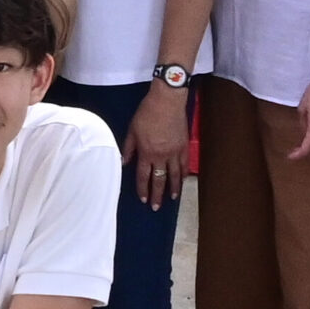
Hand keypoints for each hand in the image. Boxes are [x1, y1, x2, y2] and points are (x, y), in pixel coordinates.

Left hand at [124, 85, 190, 206]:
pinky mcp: (185, 146)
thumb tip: (124, 162)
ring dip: (173, 188)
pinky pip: (185, 165)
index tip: (143, 199)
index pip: (143, 175)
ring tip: (172, 198)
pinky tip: (183, 181)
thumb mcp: (132, 130)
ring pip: (175, 175)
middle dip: (157, 194)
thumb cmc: (146, 113)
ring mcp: (175, 152)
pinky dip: (184, 174)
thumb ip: (128, 148)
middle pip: (159, 180)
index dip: (143, 188)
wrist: (167, 101)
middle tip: (157, 207)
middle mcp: (161, 156)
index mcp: (146, 152)